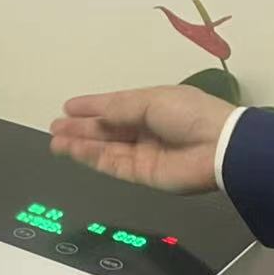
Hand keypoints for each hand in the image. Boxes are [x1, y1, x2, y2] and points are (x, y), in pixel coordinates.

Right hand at [49, 85, 233, 194]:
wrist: (218, 147)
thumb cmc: (189, 114)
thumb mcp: (152, 100)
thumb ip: (120, 108)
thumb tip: (96, 114)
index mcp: (151, 106)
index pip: (115, 106)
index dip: (92, 106)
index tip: (68, 107)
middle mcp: (145, 129)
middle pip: (107, 129)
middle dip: (81, 127)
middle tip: (55, 126)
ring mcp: (143, 153)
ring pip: (105, 148)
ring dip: (80, 143)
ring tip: (56, 140)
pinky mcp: (142, 174)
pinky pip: (112, 164)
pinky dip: (91, 157)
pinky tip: (73, 150)